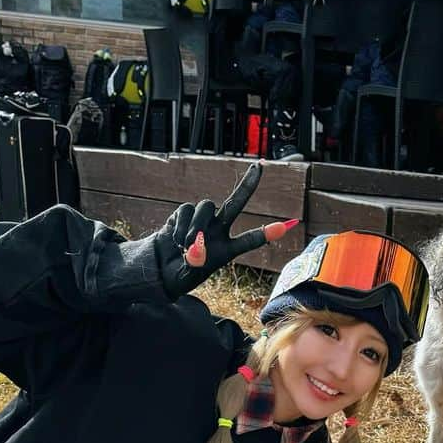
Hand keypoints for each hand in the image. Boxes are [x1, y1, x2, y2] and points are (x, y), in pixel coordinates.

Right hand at [154, 162, 298, 296]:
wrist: (158, 269)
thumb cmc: (178, 274)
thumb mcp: (187, 276)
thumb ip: (194, 263)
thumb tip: (195, 245)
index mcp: (227, 249)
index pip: (249, 240)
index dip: (265, 233)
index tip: (284, 227)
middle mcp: (218, 230)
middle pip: (236, 203)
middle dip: (248, 184)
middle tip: (259, 166)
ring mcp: (202, 220)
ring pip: (207, 206)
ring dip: (196, 225)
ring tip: (185, 246)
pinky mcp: (185, 213)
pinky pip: (187, 209)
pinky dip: (181, 225)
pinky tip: (175, 240)